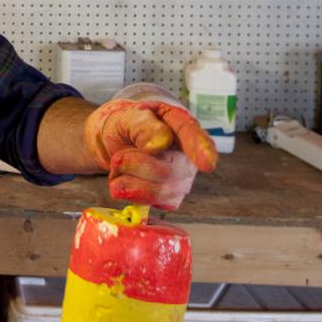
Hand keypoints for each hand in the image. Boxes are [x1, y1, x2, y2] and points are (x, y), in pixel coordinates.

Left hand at [84, 98, 216, 210]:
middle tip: (117, 158)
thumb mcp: (127, 118)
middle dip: (136, 165)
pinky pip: (156, 203)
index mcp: (179, 123)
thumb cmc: (126, 126)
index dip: (201, 150)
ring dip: (130, 181)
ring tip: (119, 166)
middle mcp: (188, 151)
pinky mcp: (172, 196)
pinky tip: (125, 181)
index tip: (206, 164)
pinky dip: (132, 194)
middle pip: (170, 170)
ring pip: (163, 191)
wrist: (115, 143)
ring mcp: (183, 176)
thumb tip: (161, 142)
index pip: (194, 136)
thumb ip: (142, 126)